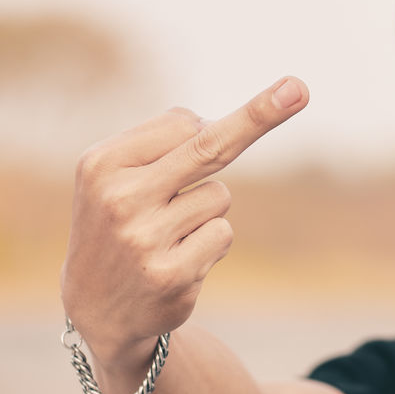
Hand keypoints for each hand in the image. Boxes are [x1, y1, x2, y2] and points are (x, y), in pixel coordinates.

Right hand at [60, 77, 308, 366]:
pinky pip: (222, 233)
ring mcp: (144, 238)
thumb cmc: (120, 221)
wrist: (95, 304)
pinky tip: (177, 258)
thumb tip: (237, 121)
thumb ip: (167, 145)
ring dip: (205, 211)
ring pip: (220, 196)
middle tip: (299, 89)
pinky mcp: (170, 274)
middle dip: (259, 115)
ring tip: (167, 233)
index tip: (277, 93)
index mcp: (102, 163)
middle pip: (210, 146)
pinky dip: (210, 243)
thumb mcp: (119, 176)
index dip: (213, 125)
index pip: (182, 122)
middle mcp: (119, 198)